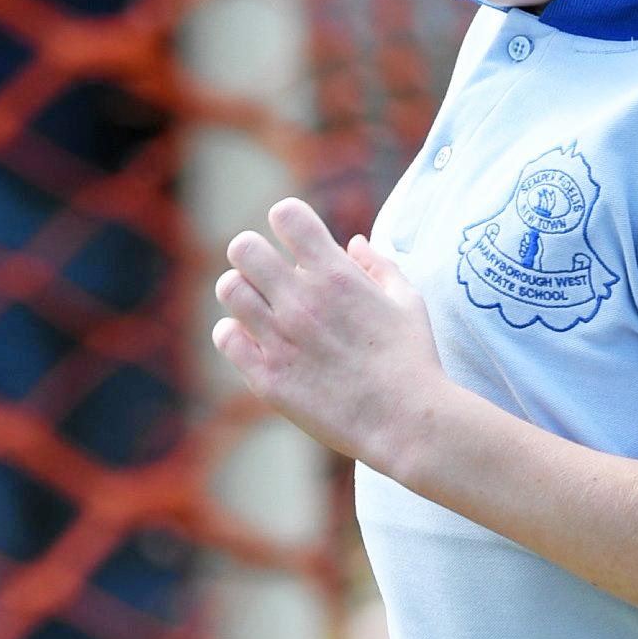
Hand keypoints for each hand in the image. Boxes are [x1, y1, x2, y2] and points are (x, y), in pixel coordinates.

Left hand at [212, 197, 440, 463]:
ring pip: (228, 289)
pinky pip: (225, 336)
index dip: (287, 222)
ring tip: (260, 309)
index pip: (286, 215)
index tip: (297, 243)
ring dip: (243, 293)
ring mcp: (280, 340)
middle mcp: (301, 301)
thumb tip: (354, 243)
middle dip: (254, 255)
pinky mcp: (267, 378)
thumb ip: (379, 265)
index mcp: (335, 274)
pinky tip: (256, 341)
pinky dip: (235, 334)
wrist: (406, 423)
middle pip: (243, 247)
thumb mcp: (407, 302)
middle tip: (269, 276)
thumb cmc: (412, 361)